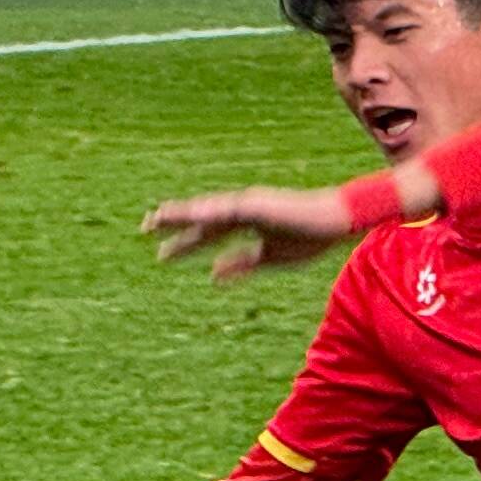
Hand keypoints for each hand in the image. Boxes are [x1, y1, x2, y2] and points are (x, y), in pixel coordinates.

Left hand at [145, 181, 375, 281]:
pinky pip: (228, 211)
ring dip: (182, 214)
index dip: (185, 242)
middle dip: (173, 223)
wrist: (338, 220)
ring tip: (156, 219)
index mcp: (247, 223)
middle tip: (143, 228)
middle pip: (201, 219)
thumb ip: (241, 264)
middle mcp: (243, 211)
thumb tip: (212, 275)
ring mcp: (249, 205)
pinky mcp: (259, 205)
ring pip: (208, 211)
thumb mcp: (271, 258)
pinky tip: (190, 216)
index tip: (160, 251)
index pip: (209, 233)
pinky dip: (208, 213)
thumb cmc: (311, 237)